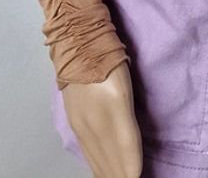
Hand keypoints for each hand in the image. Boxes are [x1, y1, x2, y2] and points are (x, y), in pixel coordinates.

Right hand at [61, 60, 142, 177]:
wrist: (77, 43)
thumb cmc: (107, 61)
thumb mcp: (124, 91)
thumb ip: (127, 128)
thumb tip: (130, 157)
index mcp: (111, 120)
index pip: (127, 158)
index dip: (133, 173)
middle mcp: (94, 128)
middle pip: (111, 164)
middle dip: (121, 176)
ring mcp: (82, 126)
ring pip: (98, 160)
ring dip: (109, 173)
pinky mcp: (74, 122)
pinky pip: (87, 152)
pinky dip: (96, 165)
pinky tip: (100, 171)